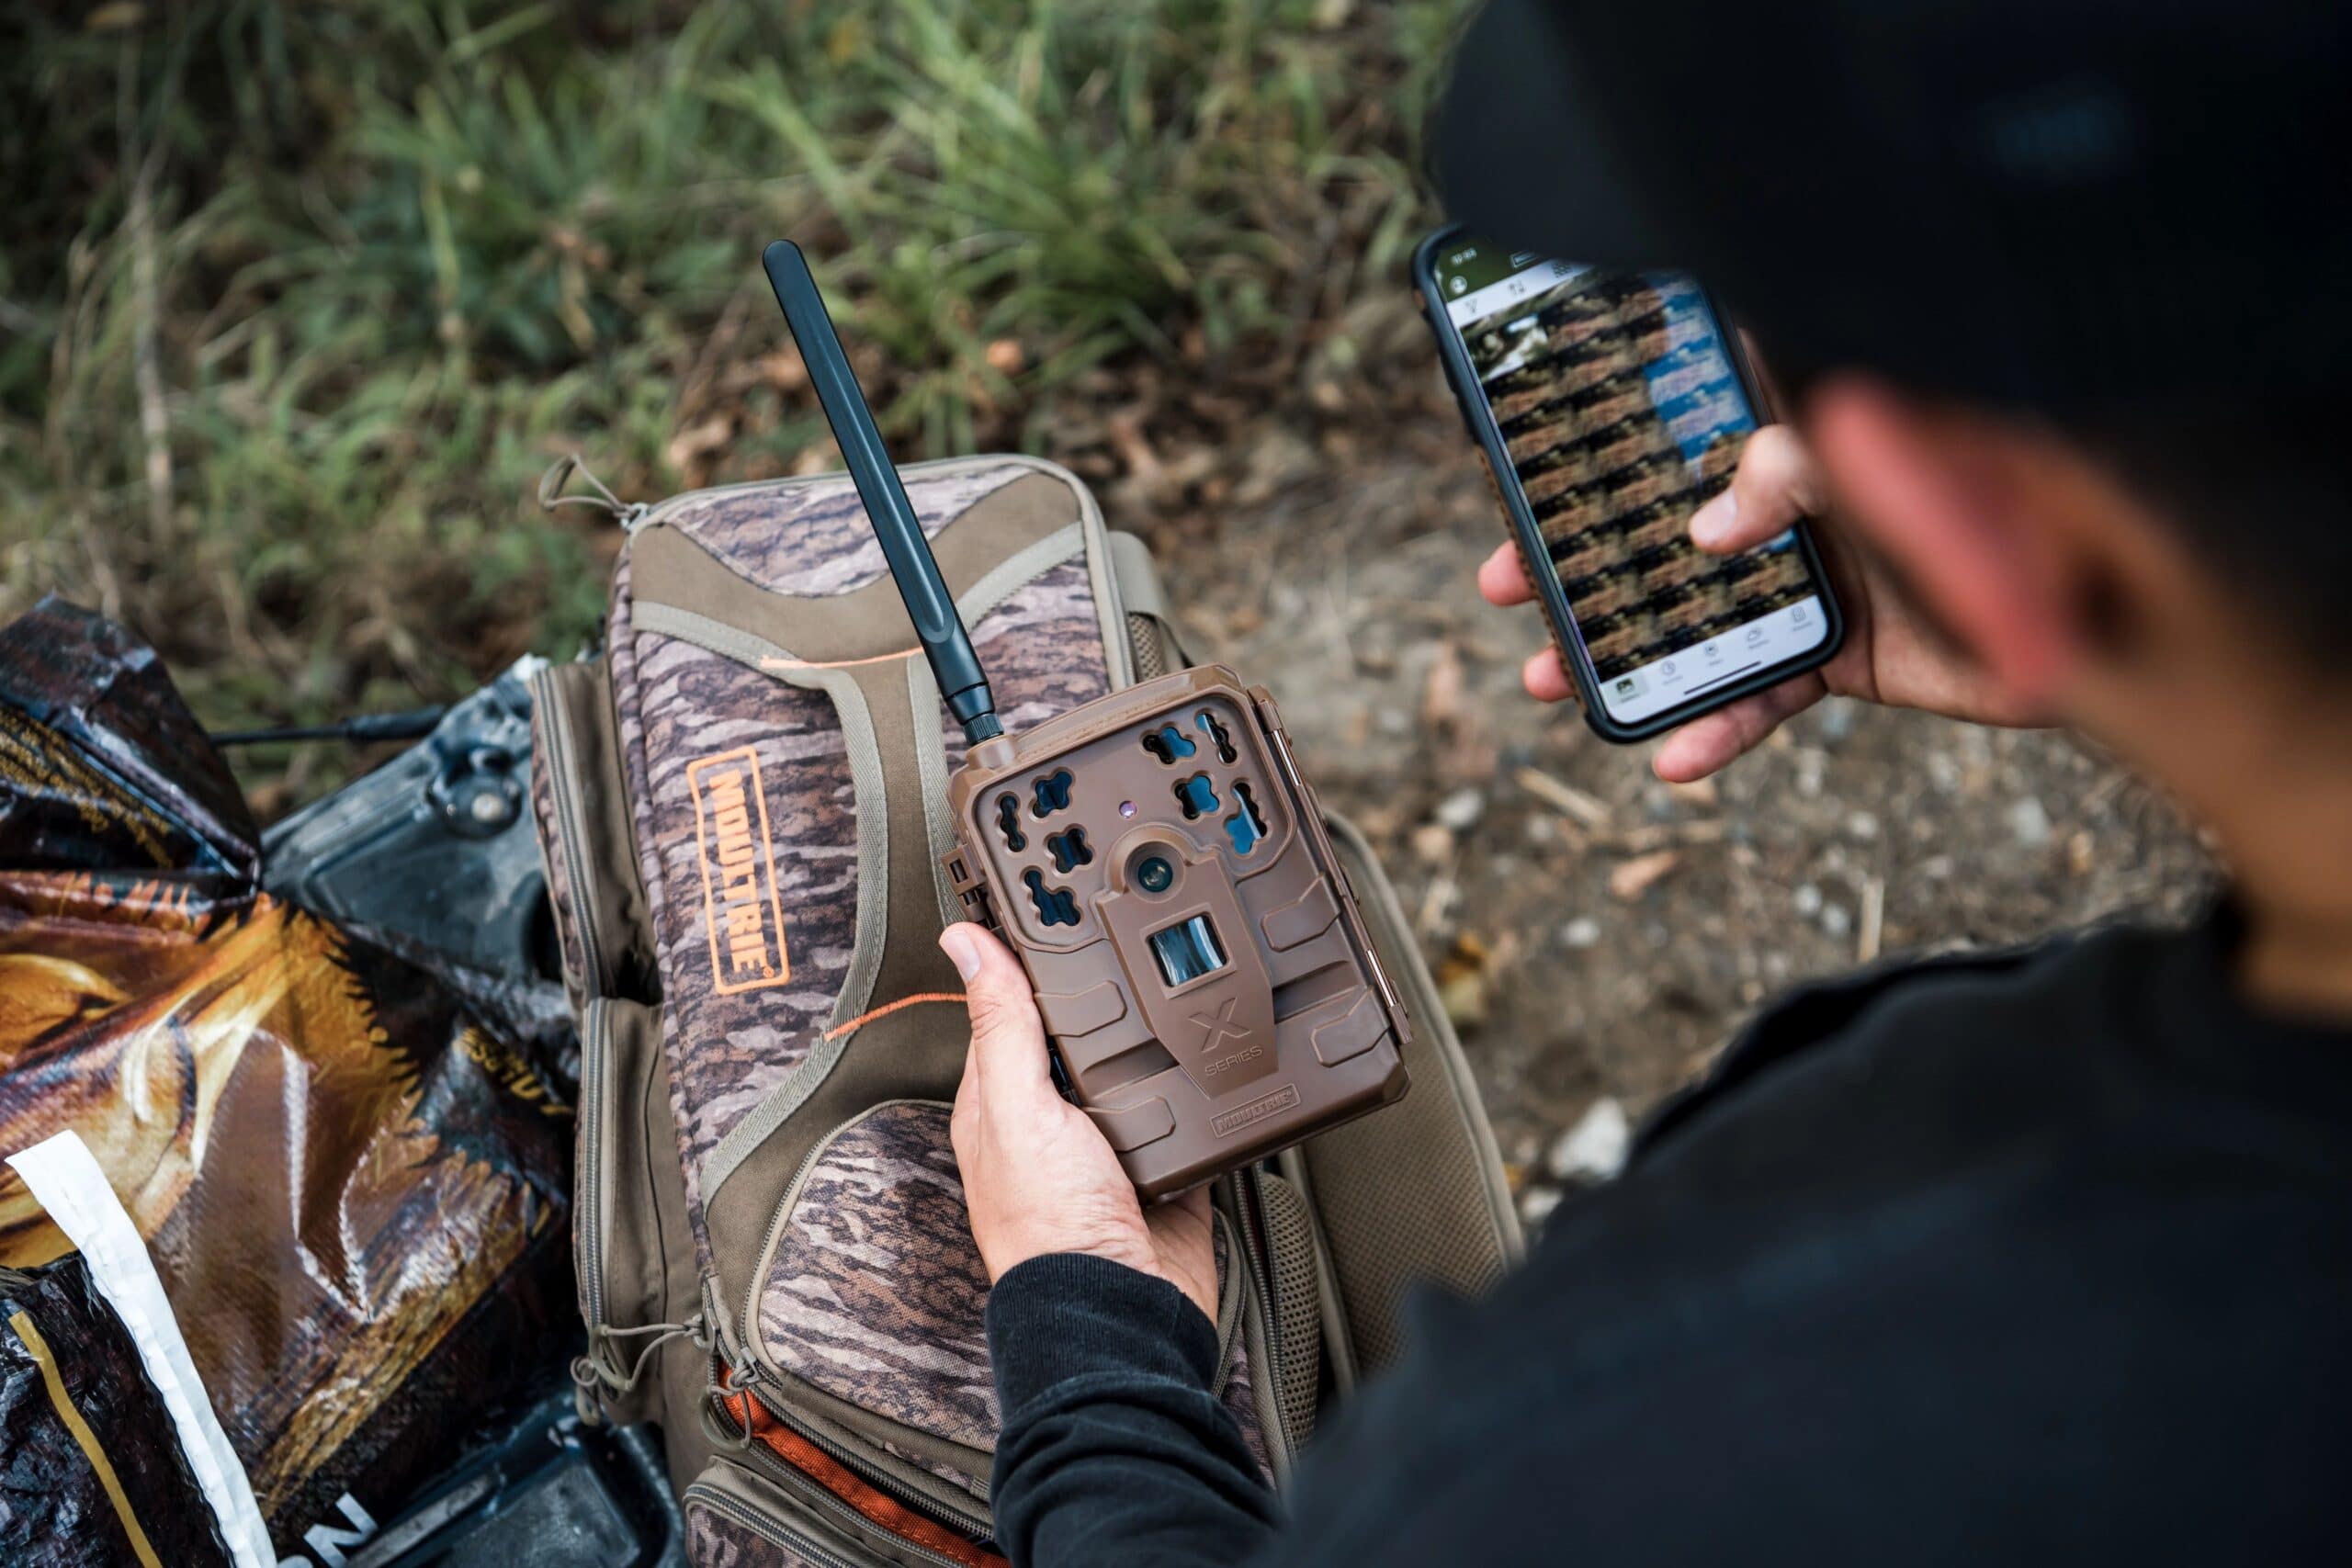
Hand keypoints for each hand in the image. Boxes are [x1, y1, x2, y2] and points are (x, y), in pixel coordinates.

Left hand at [940, 922, 1218, 1322]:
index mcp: (1002, 1102)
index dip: (1028, 962)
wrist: (1125, 1311)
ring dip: (1157, 1037)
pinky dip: (1202, 1086)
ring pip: (1138, 1067)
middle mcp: (1055, 1120)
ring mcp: (1113, 1144)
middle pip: (1082, 1035)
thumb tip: (966, 945)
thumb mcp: (1017, 1109)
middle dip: (1105, 995)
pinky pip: (1190, 1109)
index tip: (1053, 905)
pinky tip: (1214, 1053)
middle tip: (1135, 927)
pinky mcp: (1167, 1164)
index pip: (1011, 1011)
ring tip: (1182, 976)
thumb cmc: (1049, 1229)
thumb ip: (1001, 1026)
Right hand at [1476, 424, 2042, 781]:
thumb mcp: (1883, 446)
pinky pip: (1765, 698)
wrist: (2117, 596)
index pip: (1679, 417)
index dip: (1598, 442)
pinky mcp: (1847, 657)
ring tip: (1548, 679)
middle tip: (1502, 584)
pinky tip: (1675, 756)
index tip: (1519, 463)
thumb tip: (1706, 529)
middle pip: (1661, 529)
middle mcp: (1796, 501)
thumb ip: (1792, 467)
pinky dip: (1719, 731)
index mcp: (1798, 427)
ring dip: (1620, 654)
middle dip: (1577, 562)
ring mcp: (1816, 580)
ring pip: (1693, 621)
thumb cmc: (2008, 486)